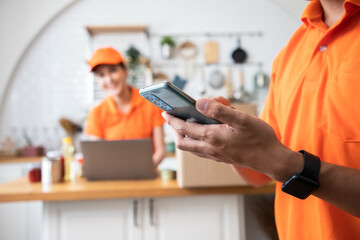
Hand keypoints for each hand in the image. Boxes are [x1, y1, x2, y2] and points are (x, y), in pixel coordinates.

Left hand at [162, 98, 301, 181]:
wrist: (272, 159)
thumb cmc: (259, 138)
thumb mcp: (241, 119)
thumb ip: (219, 110)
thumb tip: (199, 102)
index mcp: (213, 137)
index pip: (184, 129)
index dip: (173, 120)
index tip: (165, 113)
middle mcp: (211, 148)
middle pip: (183, 142)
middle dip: (175, 130)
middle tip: (173, 119)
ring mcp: (215, 155)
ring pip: (192, 148)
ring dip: (184, 137)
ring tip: (185, 124)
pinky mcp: (222, 157)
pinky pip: (201, 151)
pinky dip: (196, 141)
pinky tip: (203, 133)